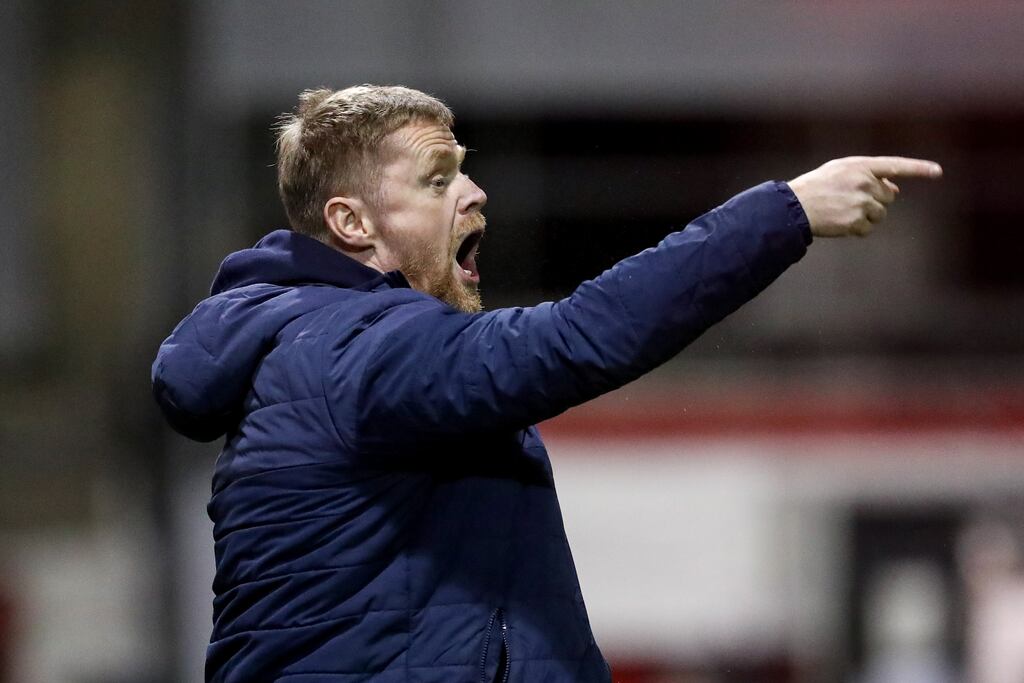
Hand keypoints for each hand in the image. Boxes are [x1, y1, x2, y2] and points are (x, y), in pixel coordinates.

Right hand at [788, 156, 941, 237]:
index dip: (918, 169)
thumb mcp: (840, 172)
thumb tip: (895, 189)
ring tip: (843, 213)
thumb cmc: (815, 187)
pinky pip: (868, 229)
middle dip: (876, 201)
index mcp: (860, 166)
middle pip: (888, 197)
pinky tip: (840, 223)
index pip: (896, 166)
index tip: (937, 172)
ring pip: (880, 214)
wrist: (794, 207)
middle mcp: (864, 183)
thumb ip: (868, 176)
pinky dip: (857, 229)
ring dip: (866, 217)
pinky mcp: (856, 221)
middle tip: (851, 202)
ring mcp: (861, 203)